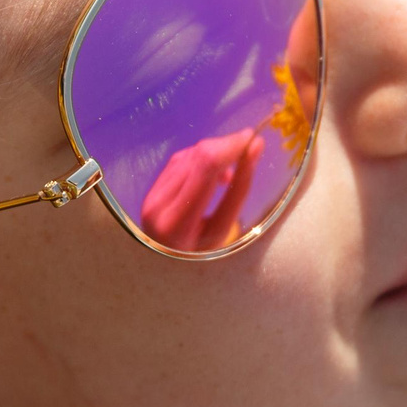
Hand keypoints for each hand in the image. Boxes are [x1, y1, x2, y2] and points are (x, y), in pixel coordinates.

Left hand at [138, 129, 261, 250]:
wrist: (169, 268)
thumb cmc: (204, 255)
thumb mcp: (225, 228)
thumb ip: (240, 187)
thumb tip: (255, 146)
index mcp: (176, 222)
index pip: (205, 167)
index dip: (230, 146)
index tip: (253, 138)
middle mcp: (158, 206)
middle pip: (197, 157)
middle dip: (226, 146)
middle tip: (249, 145)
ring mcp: (151, 196)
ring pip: (189, 156)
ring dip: (215, 155)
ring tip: (230, 175)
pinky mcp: (151, 189)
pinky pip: (180, 161)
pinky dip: (202, 161)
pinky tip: (214, 175)